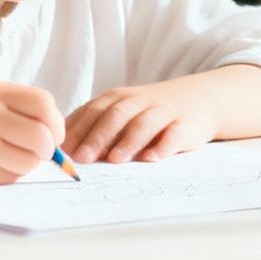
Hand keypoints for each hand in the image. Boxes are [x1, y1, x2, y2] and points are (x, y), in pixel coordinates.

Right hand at [0, 80, 65, 185]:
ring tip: (9, 155)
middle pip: (42, 137)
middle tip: (40, 150)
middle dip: (48, 148)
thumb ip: (17, 107)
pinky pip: (10, 178)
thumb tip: (58, 136)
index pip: (43, 104)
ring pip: (29, 162)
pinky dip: (10, 174)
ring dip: (27, 162)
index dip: (56, 121)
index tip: (53, 132)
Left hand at [63, 81, 218, 163]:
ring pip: (143, 124)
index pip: (92, 111)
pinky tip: (151, 159)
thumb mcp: (121, 112)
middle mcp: (138, 101)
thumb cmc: (148, 112)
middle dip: (97, 137)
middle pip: (115, 116)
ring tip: (114, 160)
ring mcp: (162, 112)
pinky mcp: (185, 125)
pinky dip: (162, 146)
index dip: (77, 130)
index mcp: (117, 99)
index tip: (62, 151)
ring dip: (127, 141)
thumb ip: (96, 128)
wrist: (197, 99)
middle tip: (82, 158)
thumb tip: (64, 153)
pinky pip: (173, 134)